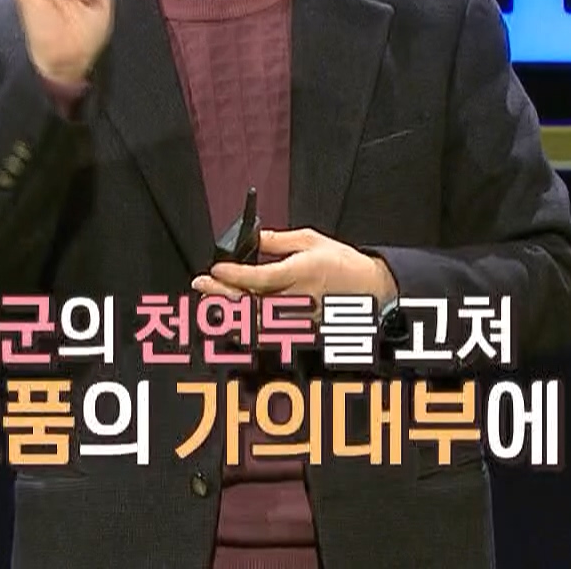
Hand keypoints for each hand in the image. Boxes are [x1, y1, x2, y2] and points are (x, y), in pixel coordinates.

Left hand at [193, 228, 398, 310]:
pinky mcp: (297, 329)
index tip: (216, 269)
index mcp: (300, 273)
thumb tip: (254, 240)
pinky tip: (231, 317)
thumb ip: (279, 242)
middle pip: (250, 302)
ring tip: (209, 300)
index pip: (260, 278)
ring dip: (228, 311)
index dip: (234, 275)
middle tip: (201, 284)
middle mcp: (296, 299)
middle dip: (221, 294)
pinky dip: (244, 325)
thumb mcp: (312, 240)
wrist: (369, 289)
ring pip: (254, 320)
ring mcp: (296, 318)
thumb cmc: (342, 263)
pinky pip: (265, 330)